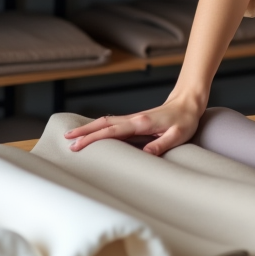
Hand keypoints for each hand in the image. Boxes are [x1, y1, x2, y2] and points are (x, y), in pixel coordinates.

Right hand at [64, 92, 204, 155]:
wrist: (188, 102)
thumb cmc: (185, 120)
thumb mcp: (178, 134)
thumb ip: (162, 144)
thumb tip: (146, 153)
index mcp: (141, 123)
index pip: (112, 130)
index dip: (94, 138)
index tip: (78, 145)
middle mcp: (134, 118)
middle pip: (103, 123)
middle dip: (84, 132)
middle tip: (66, 140)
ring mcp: (133, 118)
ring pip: (106, 121)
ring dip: (89, 128)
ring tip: (72, 136)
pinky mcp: (135, 120)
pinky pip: (112, 123)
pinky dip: (99, 126)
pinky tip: (92, 132)